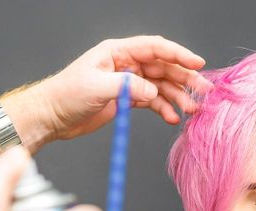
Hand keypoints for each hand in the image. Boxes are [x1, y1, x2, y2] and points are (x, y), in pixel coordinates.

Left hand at [39, 35, 213, 139]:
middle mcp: (124, 64)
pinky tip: (173, 118)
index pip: (155, 47)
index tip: (197, 63)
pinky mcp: (125, 100)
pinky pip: (151, 101)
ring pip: (160, 85)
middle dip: (185, 78)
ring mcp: (127, 82)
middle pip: (163, 67)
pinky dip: (163, 109)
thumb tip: (153, 91)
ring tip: (191, 109)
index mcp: (116, 52)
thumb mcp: (96, 87)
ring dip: (177, 96)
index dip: (178, 54)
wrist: (51, 117)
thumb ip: (127, 87)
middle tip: (204, 90)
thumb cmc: (65, 95)